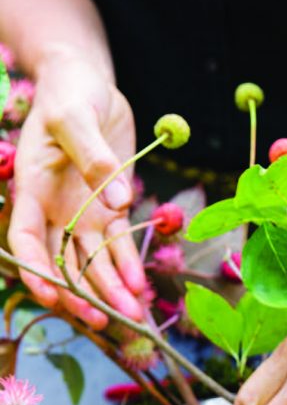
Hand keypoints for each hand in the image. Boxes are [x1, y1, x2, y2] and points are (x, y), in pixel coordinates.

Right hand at [8, 47, 145, 328]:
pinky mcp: (109, 210)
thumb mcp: (76, 117)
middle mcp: (55, 211)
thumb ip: (93, 157)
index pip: (28, 241)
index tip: (52, 298)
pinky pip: (118, 245)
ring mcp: (82, 214)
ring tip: (131, 315)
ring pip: (93, 262)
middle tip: (104, 321)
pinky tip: (141, 286)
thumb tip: (118, 201)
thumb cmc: (71, 94)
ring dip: (110, 290)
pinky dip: (128, 266)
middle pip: (64, 262)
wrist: (88, 84)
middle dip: (82, 294)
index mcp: (33, 190)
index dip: (37, 272)